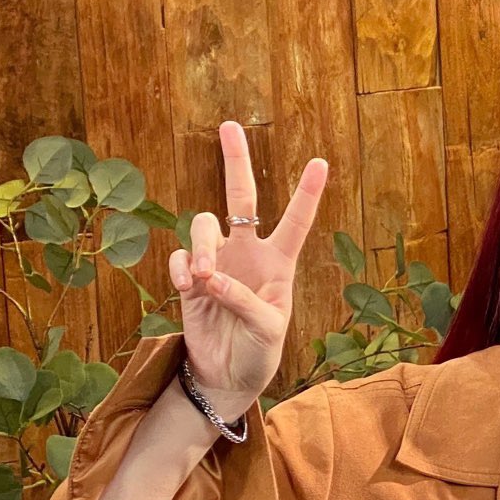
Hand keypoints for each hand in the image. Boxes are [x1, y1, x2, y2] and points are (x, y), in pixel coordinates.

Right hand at [167, 121, 327, 418]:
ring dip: (202, 247)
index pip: (295, 221)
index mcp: (279, 263)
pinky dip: (181, 268)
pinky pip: (179, 256)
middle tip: (229, 126)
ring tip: (205, 279)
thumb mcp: (267, 328)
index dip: (306, 193)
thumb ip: (243, 299)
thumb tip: (209, 277)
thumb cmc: (260, 351)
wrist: (229, 374)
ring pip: (202, 225)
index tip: (321, 162)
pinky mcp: (188, 277)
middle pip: (240, 196)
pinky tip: (188, 289)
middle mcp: (247, 253)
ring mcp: (216, 261)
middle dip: (235, 161)